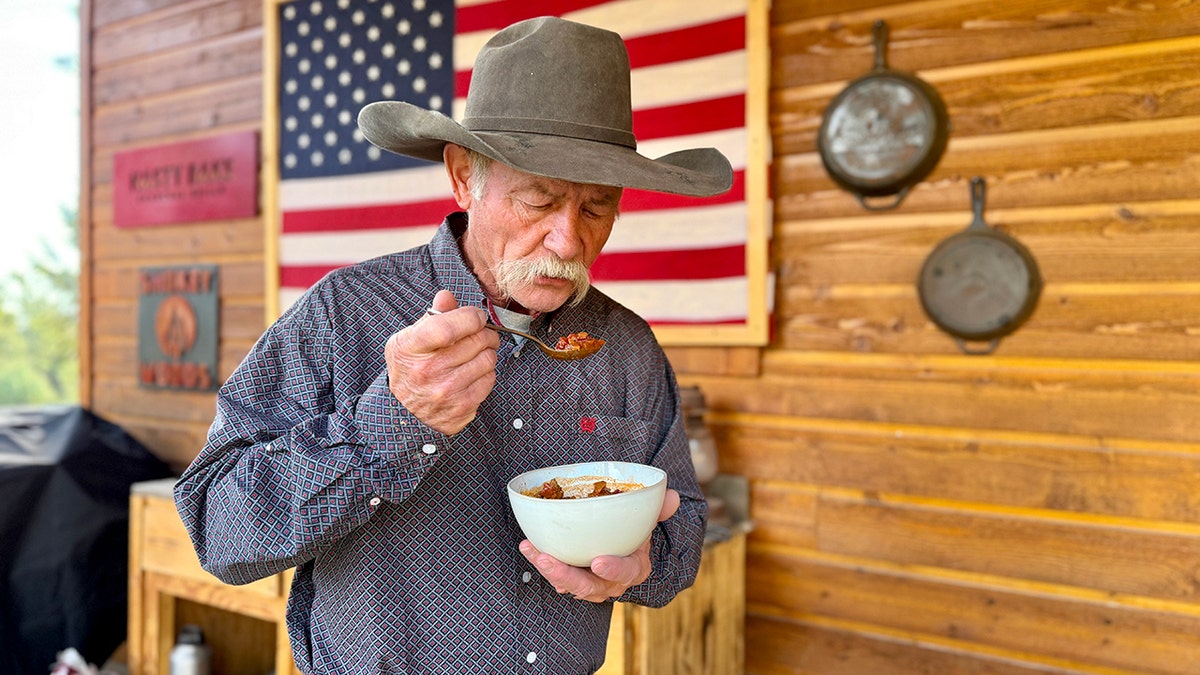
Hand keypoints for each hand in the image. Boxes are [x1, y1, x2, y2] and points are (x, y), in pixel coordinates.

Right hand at [384, 289, 499, 434]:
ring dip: (488, 352)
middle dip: (485, 332)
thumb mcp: (411, 339)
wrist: (406, 410)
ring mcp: (446, 391)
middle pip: (475, 340)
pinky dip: (487, 373)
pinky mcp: (462, 406)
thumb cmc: (411, 368)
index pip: (446, 327)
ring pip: (488, 359)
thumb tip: (446, 296)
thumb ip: (432, 316)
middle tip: (481, 333)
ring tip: (477, 353)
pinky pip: (490, 379)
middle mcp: (427, 371)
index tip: (476, 316)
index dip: (469, 317)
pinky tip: (474, 372)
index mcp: (411, 348)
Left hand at [519, 488, 681, 602]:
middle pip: (588, 586)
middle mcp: (610, 583)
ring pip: (567, 583)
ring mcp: (589, 584)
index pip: (626, 572)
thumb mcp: (649, 521)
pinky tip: (529, 548)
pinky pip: (555, 574)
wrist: (621, 547)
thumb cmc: (633, 534)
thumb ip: (659, 509)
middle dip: (566, 576)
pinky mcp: (571, 579)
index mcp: (634, 568)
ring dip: (548, 570)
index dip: (614, 570)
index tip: (598, 561)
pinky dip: (541, 562)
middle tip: (548, 560)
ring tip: (533, 551)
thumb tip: (672, 496)